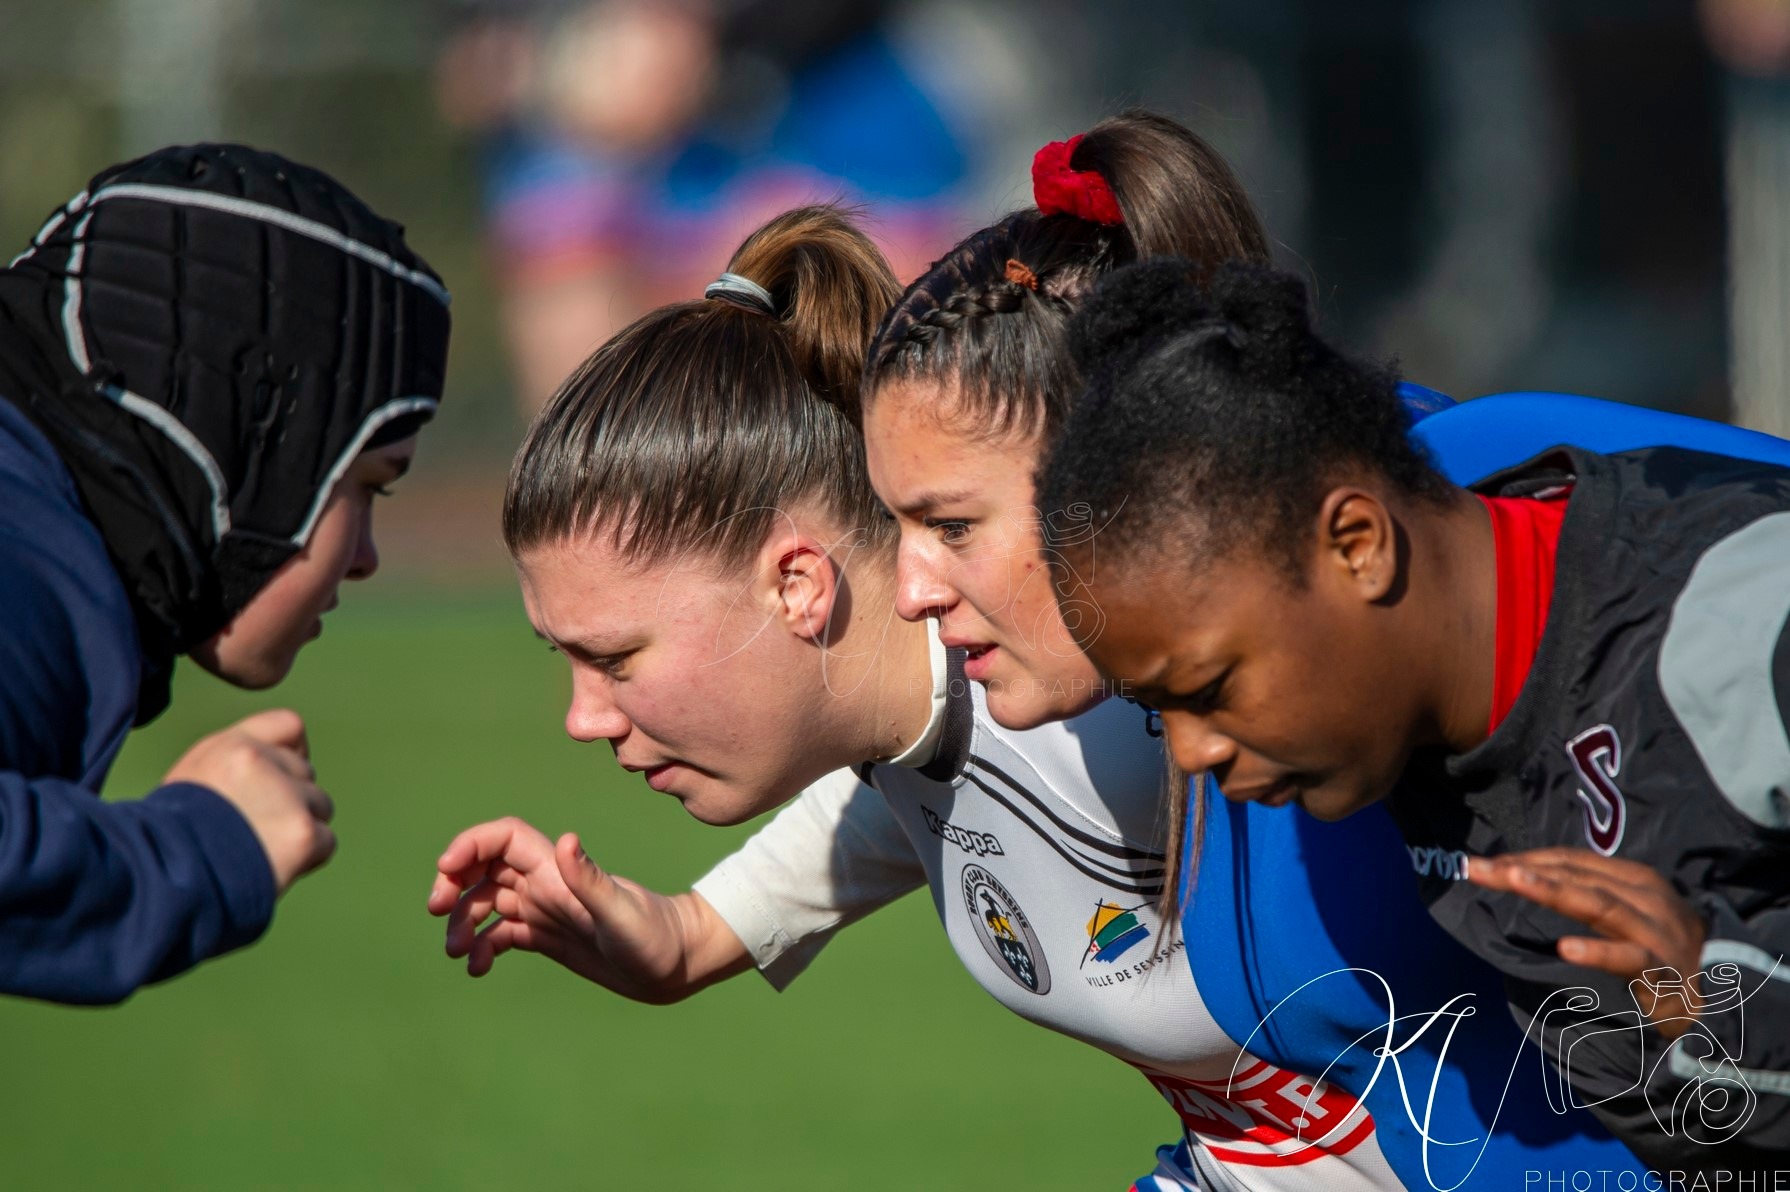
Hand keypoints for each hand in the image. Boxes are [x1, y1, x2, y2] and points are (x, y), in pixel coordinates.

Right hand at [164, 708, 335, 896]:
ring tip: (257, 850)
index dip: (291, 754)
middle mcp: (258, 761)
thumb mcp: (193, 780)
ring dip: (299, 828)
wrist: (160, 884)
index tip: (278, 779)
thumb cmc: (171, 840)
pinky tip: (271, 867)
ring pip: (320, 806)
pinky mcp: (303, 832)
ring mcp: (285, 797)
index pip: (289, 726)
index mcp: (228, 746)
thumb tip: (286, 763)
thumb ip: (236, 765)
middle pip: (305, 773)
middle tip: (252, 831)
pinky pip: (326, 842)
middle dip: (289, 800)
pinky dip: (307, 858)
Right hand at [426, 817, 748, 1002]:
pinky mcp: (547, 938)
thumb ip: (591, 879)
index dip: (470, 845)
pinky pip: (500, 935)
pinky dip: (482, 948)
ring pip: (485, 904)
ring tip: (458, 953)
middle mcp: (546, 886)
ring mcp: (545, 911)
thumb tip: (565, 841)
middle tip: (439, 913)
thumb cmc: (655, 937)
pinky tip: (478, 969)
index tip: (447, 872)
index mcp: (558, 872)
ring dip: (463, 922)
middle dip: (453, 885)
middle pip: (483, 869)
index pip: (503, 839)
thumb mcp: (621, 914)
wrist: (677, 965)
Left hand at [1469, 848, 1707, 1037]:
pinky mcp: (1659, 967)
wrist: (1719, 988)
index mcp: (1630, 877)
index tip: (1483, 863)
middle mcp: (1642, 896)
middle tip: (1474, 867)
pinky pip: (1626, 958)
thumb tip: (1528, 875)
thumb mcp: (1627, 911)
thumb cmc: (1660, 945)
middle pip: (1573, 875)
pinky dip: (1597, 952)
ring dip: (1552, 890)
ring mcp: (1652, 930)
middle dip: (1520, 869)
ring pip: (1596, 904)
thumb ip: (1589, 893)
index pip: (1569, 860)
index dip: (1525, 859)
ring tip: (1512, 879)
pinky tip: (1566, 948)